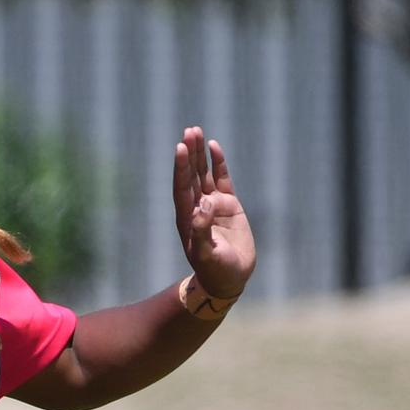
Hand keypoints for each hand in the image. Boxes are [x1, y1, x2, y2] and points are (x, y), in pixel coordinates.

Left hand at [173, 127, 256, 298]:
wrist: (229, 278)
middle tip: (189, 131)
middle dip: (189, 153)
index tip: (180, 147)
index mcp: (187, 217)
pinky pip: (222, 179)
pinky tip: (215, 147)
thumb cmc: (215, 269)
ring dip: (199, 154)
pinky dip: (219, 164)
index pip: (182, 187)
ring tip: (196, 132)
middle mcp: (196, 207)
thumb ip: (201, 229)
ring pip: (204, 173)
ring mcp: (212, 204)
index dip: (181, 168)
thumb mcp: (206, 254)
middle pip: (190, 174)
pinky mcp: (229, 205)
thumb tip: (203, 204)